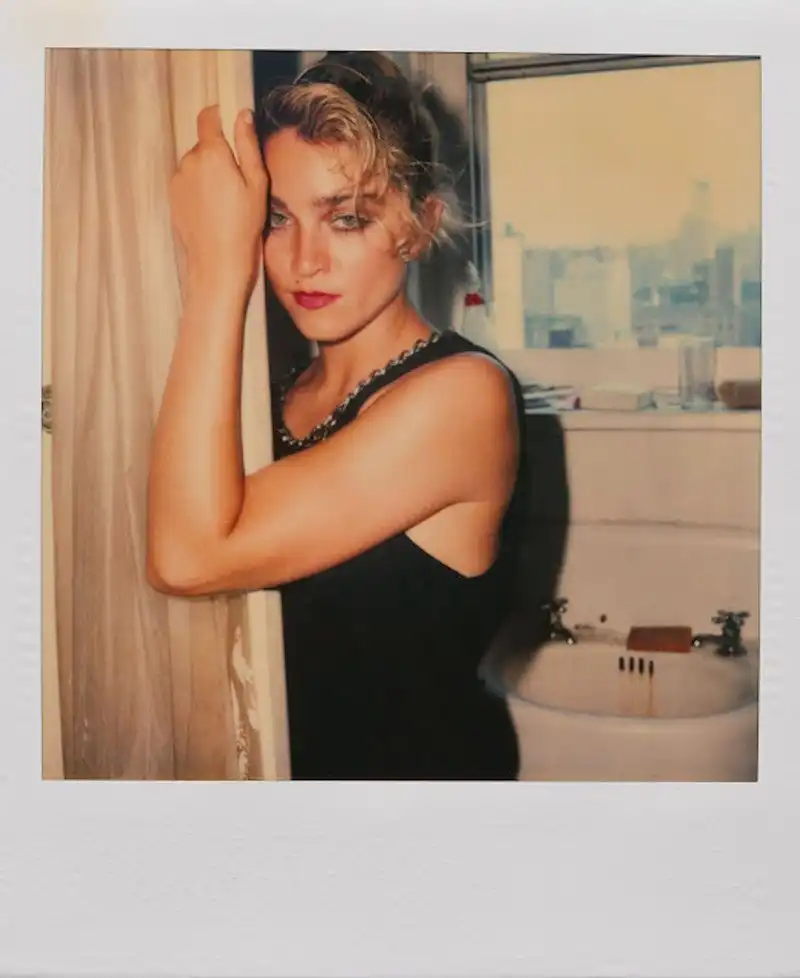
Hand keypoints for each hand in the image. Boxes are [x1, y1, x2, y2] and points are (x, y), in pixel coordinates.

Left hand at [170, 104, 267, 293]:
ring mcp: (178, 180)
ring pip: (195, 166)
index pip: (207, 117)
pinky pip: (187, 184)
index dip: (217, 116)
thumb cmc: (243, 225)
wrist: (217, 262)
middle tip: (237, 182)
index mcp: (211, 153)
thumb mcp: (256, 183)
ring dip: (208, 174)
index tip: (226, 123)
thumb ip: (247, 145)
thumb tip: (242, 115)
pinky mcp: (173, 197)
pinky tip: (213, 211)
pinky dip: (199, 191)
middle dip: (218, 155)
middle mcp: (189, 161)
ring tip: (225, 201)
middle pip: (203, 145)